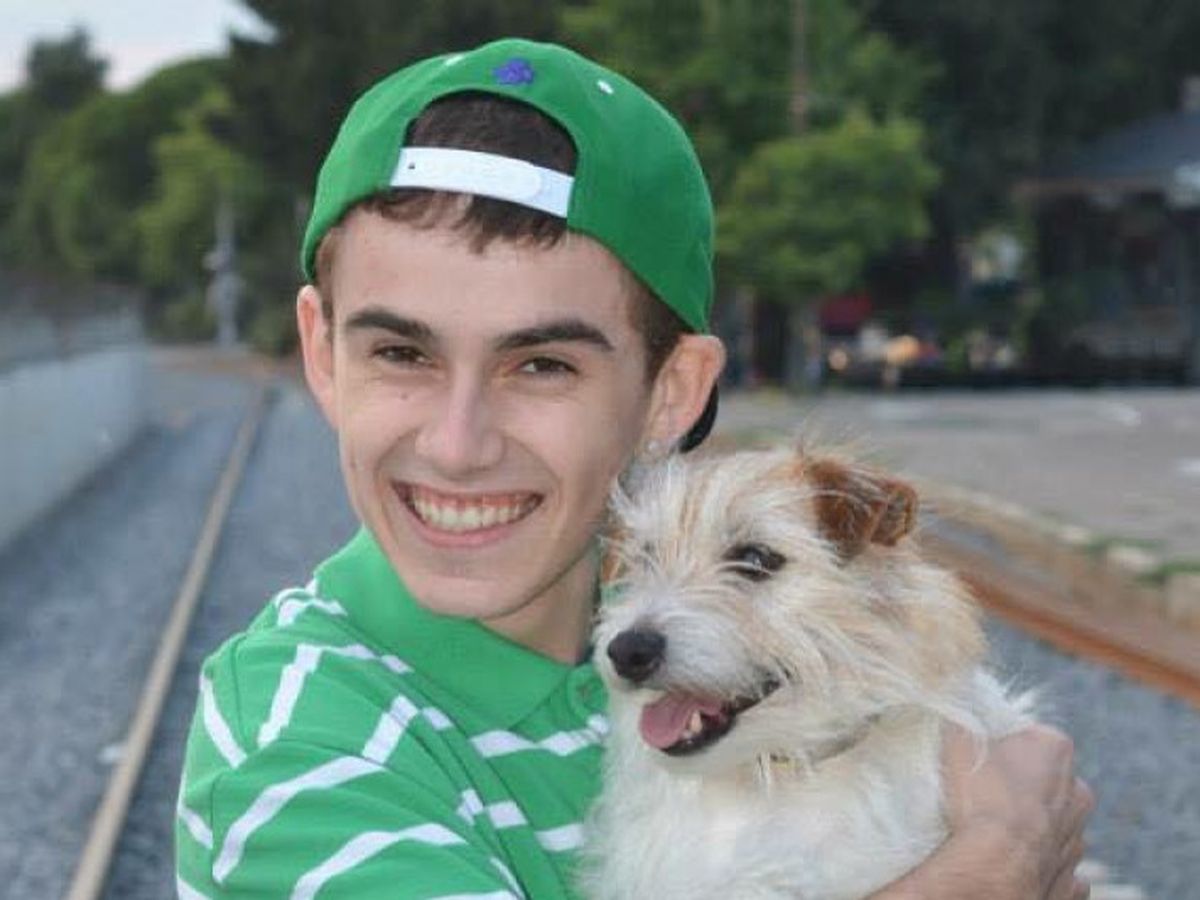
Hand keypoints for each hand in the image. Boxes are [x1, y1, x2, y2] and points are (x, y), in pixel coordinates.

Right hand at [942, 723, 1094, 899]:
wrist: (996, 866)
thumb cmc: (980, 797)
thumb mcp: (958, 739)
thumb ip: (963, 722)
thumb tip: (959, 712)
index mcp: (1054, 748)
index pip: (1029, 735)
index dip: (1003, 745)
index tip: (980, 757)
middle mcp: (1077, 790)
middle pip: (1046, 780)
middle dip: (1022, 785)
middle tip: (985, 794)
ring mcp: (1077, 836)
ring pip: (1053, 824)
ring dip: (1030, 826)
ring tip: (993, 834)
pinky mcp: (1071, 876)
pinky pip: (1055, 865)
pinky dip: (1039, 864)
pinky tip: (1015, 865)